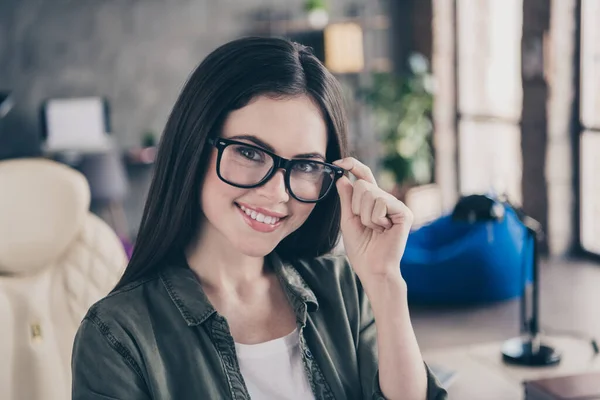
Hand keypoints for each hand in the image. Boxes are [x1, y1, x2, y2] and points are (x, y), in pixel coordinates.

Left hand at [333, 157, 412, 282]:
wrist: (372, 269)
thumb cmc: (361, 249)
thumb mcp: (348, 220)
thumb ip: (346, 199)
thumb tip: (343, 178)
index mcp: (374, 201)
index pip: (364, 176)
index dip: (353, 165)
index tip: (338, 163)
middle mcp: (387, 200)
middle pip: (362, 185)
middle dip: (355, 206)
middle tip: (365, 224)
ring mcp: (397, 206)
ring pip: (370, 193)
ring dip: (365, 216)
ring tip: (375, 229)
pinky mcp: (404, 213)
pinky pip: (381, 203)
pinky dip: (375, 219)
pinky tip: (383, 230)